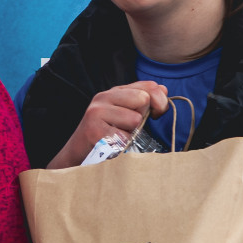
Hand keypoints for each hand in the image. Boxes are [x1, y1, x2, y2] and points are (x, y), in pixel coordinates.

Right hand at [47, 80, 169, 167]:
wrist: (79, 155)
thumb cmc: (108, 135)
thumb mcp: (127, 114)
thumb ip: (145, 101)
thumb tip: (163, 89)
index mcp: (114, 91)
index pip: (149, 86)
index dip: (160, 102)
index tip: (156, 114)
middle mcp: (103, 97)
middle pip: (143, 99)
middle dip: (142, 117)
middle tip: (129, 128)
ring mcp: (96, 112)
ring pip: (134, 119)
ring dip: (131, 134)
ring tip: (117, 137)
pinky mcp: (93, 130)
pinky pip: (124, 138)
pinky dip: (121, 146)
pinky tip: (111, 145)